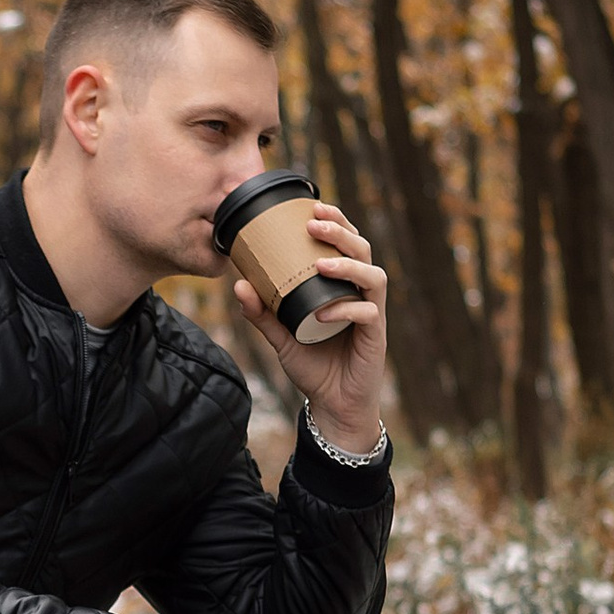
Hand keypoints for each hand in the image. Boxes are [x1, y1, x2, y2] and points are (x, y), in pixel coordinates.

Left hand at [229, 203, 387, 453]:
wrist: (332, 406)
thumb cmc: (313, 366)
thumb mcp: (281, 337)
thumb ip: (262, 313)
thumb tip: (238, 284)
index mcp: (341, 288)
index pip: (345, 246)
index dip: (335, 222)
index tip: (312, 207)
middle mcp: (360, 295)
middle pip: (363, 250)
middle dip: (342, 231)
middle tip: (315, 222)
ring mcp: (371, 314)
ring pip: (374, 276)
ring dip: (348, 264)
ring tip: (322, 262)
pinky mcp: (375, 336)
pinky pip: (368, 313)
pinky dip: (346, 308)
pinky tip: (325, 311)